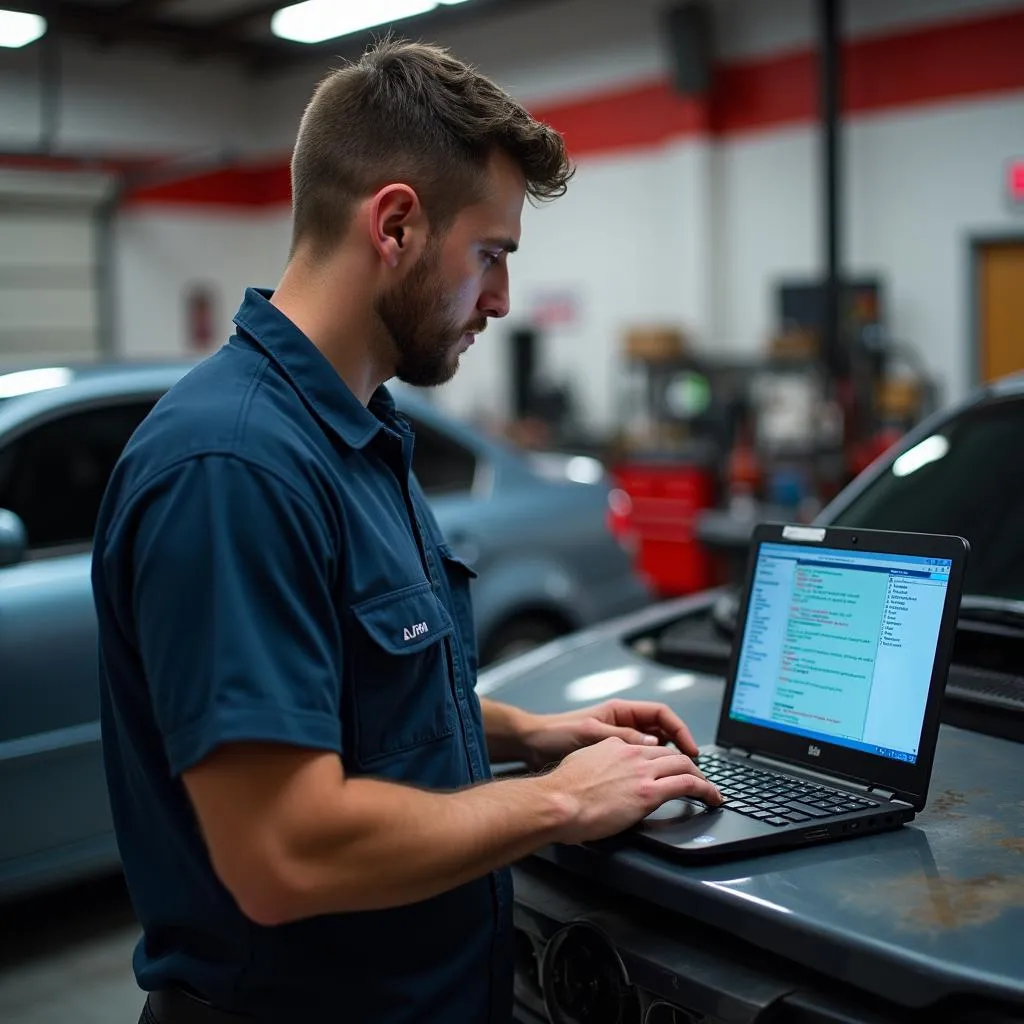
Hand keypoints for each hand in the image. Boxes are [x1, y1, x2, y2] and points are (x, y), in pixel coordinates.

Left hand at [517, 698, 699, 770]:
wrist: (531, 745)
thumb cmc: (556, 734)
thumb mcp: (592, 733)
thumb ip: (624, 738)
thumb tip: (655, 744)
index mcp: (620, 712)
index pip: (662, 715)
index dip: (681, 731)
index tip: (693, 751)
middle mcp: (622, 723)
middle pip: (663, 732)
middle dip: (680, 748)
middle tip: (694, 769)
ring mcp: (617, 740)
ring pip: (653, 748)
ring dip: (667, 760)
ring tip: (679, 778)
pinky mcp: (609, 757)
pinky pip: (638, 761)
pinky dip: (650, 770)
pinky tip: (653, 784)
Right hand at [542, 737, 722, 843]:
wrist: (558, 802)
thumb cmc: (562, 790)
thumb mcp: (581, 762)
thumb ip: (599, 760)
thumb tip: (603, 771)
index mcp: (616, 745)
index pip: (651, 747)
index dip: (667, 758)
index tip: (673, 769)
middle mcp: (632, 753)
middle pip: (672, 754)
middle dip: (690, 767)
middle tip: (698, 781)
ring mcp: (642, 772)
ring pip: (685, 766)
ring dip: (703, 779)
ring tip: (711, 792)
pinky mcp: (649, 793)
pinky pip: (688, 785)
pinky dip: (706, 790)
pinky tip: (712, 798)